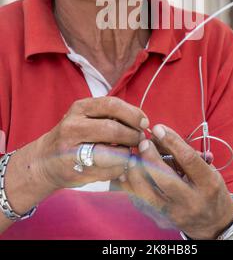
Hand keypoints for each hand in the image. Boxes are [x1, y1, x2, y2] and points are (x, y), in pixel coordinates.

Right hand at [34, 96, 148, 189]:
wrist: (44, 161)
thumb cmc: (75, 136)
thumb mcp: (87, 117)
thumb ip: (110, 115)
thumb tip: (142, 121)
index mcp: (80, 108)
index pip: (112, 105)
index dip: (133, 113)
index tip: (144, 123)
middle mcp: (72, 126)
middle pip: (112, 129)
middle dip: (132, 135)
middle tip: (139, 140)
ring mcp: (71, 149)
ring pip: (110, 153)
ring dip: (127, 154)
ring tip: (129, 153)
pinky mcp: (74, 170)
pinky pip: (107, 171)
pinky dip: (119, 169)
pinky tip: (118, 165)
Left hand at [119, 124, 232, 239]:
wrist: (213, 222)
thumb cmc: (209, 188)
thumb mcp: (207, 168)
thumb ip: (184, 153)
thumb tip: (158, 136)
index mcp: (208, 183)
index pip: (188, 159)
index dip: (171, 141)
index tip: (158, 128)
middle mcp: (192, 201)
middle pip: (165, 178)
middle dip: (150, 157)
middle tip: (143, 143)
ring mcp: (175, 213)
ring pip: (148, 193)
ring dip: (136, 171)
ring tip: (133, 157)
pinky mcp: (161, 220)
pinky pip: (140, 202)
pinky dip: (131, 185)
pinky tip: (128, 172)